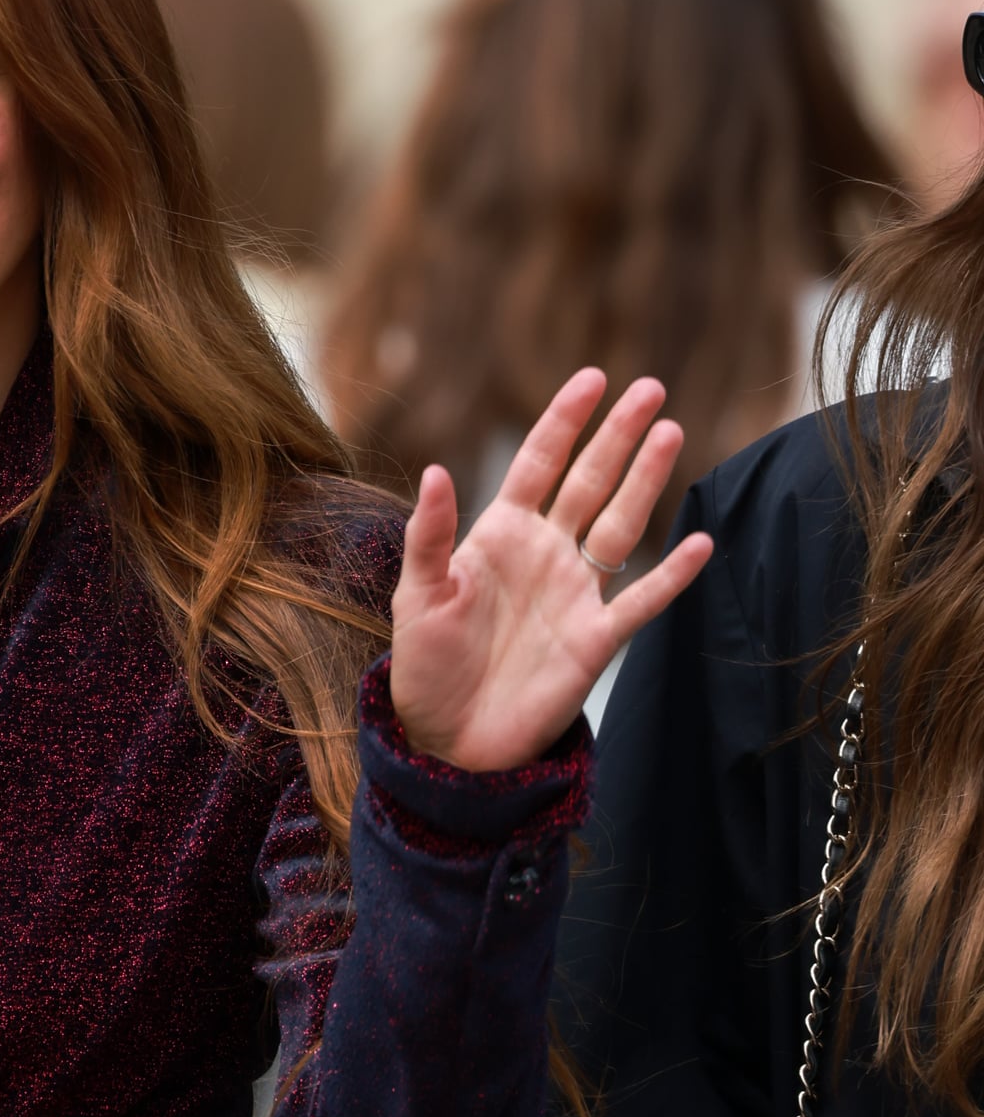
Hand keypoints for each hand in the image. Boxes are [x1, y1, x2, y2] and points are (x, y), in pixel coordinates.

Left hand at [389, 368, 712, 772]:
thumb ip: (431, 534)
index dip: (565, 420)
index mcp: (499, 534)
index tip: (593, 379)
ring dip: (645, 482)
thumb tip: (435, 471)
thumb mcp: (418, 593)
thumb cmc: (425, 662)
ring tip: (672, 433)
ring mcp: (575, 592)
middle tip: (650, 390)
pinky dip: (670, 575)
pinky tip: (698, 543)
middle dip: (618, 435)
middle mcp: (544, 553)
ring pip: (620, 524)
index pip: (539, 463)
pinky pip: (641, 600)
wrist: (449, 738)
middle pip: (589, 481)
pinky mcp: (595, 639)